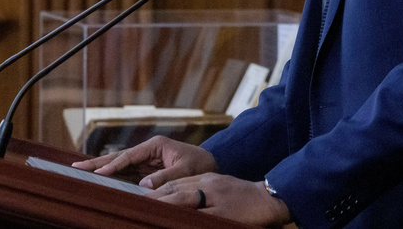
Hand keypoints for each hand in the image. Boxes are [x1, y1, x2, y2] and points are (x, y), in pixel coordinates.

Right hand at [70, 135, 217, 188]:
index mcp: (155, 145)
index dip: (113, 166)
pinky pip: (126, 173)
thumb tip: (143, 186)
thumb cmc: (200, 164)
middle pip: (118, 157)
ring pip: (119, 165)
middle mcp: (147, 151)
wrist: (210, 164)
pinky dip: (112, 176)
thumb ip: (165, 177)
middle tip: (75, 167)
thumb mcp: (186, 170)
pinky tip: (99, 179)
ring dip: (101, 169)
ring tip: (81, 172)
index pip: (128, 156)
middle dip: (97, 163)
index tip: (98, 174)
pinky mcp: (147, 169)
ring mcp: (145, 160)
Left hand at [151, 174, 291, 227]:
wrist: (268, 198)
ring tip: (147, 210)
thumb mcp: (219, 186)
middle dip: (154, 196)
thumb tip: (176, 200)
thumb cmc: (242, 195)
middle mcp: (207, 185)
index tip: (139, 196)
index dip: (156, 189)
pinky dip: (186, 219)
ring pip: (184, 199)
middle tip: (134, 203)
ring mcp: (214, 198)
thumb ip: (199, 191)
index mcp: (205, 179)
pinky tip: (173, 223)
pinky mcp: (223, 212)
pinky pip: (201, 216)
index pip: (175, 183)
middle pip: (175, 189)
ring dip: (164, 205)